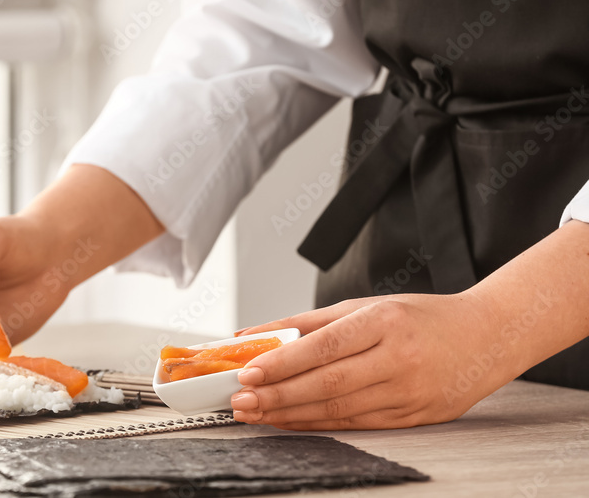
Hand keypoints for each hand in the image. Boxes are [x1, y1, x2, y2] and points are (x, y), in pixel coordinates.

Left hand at [230, 292, 516, 429]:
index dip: (284, 362)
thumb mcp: (366, 305)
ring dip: (291, 414)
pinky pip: (356, 424)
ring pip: (339, 409)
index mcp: (385, 321)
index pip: (325, 345)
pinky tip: (290, 421)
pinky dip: (318, 424)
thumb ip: (308, 321)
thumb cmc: (421, 317)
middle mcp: (399, 359)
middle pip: (327, 382)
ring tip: (256, 413)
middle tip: (241, 399)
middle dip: (278, 394)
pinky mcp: (414, 418)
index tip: (249, 370)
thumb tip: (255, 335)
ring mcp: (409, 392)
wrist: (487, 337)